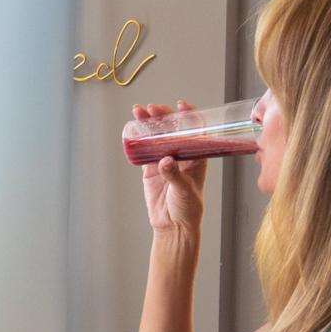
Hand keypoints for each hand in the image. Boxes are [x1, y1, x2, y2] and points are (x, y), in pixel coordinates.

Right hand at [136, 101, 206, 237]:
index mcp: (197, 156)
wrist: (173, 225)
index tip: (180, 105)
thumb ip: (174, 175)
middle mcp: (181, 154)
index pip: (195, 129)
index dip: (188, 115)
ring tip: (138, 113)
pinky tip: (133, 130)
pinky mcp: (151, 170)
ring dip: (148, 124)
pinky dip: (138, 140)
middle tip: (152, 109)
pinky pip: (145, 150)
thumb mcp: (185, 190)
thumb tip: (165, 160)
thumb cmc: (188, 208)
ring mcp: (165, 160)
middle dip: (162, 116)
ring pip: (156, 137)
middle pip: (172, 129)